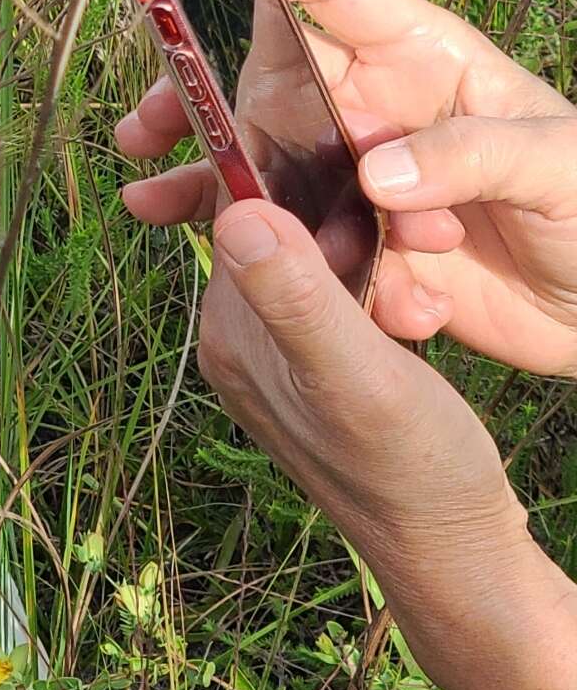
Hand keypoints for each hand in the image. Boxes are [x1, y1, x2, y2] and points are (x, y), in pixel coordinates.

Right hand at [117, 0, 576, 374]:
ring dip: (211, 185)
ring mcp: (365, 183)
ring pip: (269, 171)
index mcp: (425, 58)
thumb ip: (469, 157)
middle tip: (147, 121)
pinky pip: (308, 255)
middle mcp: (380, 112)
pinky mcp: (365, 251)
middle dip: (201, 95)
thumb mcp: (556, 163)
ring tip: (151, 202)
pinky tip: (286, 300)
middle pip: (271, 83)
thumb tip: (376, 175)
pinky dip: (285, 275)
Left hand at [200, 200, 576, 689]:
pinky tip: (413, 276)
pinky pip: (335, 289)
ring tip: (416, 238)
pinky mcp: (320, 367)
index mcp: (231, 338)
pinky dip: (372, 271)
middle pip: (272, 231)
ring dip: (361, 234)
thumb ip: (297, 300)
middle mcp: (240, 343)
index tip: (344, 136)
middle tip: (401, 202)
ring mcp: (279, 356)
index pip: (238, 219)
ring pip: (310, 255)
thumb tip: (232, 215)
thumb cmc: (416, 472)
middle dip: (333, 202)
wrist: (458, 553)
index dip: (288, 169)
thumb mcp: (360, 377)